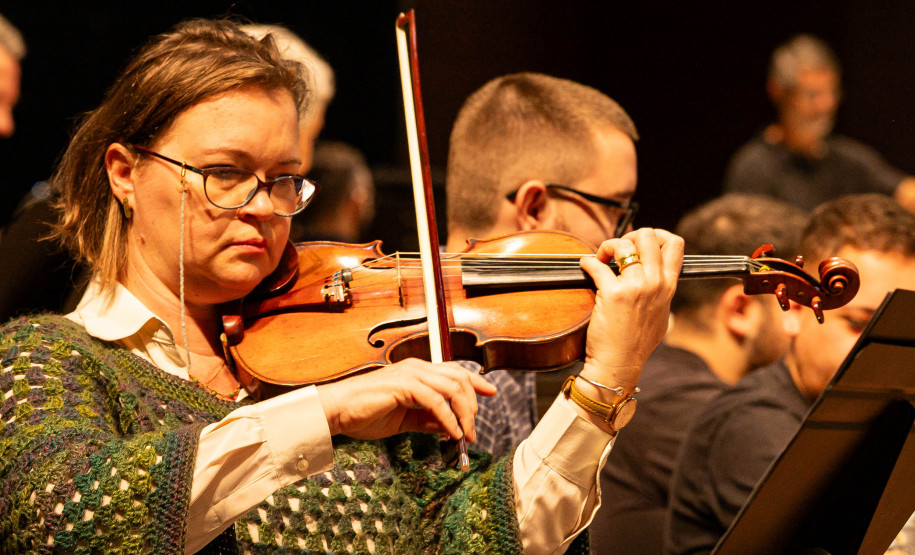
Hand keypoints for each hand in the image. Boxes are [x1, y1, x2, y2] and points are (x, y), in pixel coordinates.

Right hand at [316, 359, 496, 440]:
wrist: (337, 412)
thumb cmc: (364, 413)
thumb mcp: (404, 419)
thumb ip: (427, 420)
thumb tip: (449, 427)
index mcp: (416, 372)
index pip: (454, 371)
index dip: (476, 381)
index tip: (491, 392)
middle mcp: (416, 368)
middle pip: (459, 378)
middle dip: (473, 404)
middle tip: (474, 429)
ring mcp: (410, 375)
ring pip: (452, 388)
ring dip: (464, 414)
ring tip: (466, 435)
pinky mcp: (404, 386)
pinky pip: (436, 402)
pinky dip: (448, 419)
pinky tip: (451, 433)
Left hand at [578, 228, 682, 395]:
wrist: (619, 364)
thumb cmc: (635, 344)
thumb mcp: (661, 316)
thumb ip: (661, 293)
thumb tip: (654, 275)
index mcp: (668, 287)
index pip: (675, 244)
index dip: (656, 235)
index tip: (639, 243)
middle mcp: (655, 284)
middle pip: (648, 236)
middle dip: (629, 236)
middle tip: (617, 251)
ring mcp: (635, 287)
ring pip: (624, 244)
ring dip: (608, 246)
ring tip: (600, 258)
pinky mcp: (613, 294)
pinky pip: (597, 264)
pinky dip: (587, 262)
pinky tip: (585, 266)